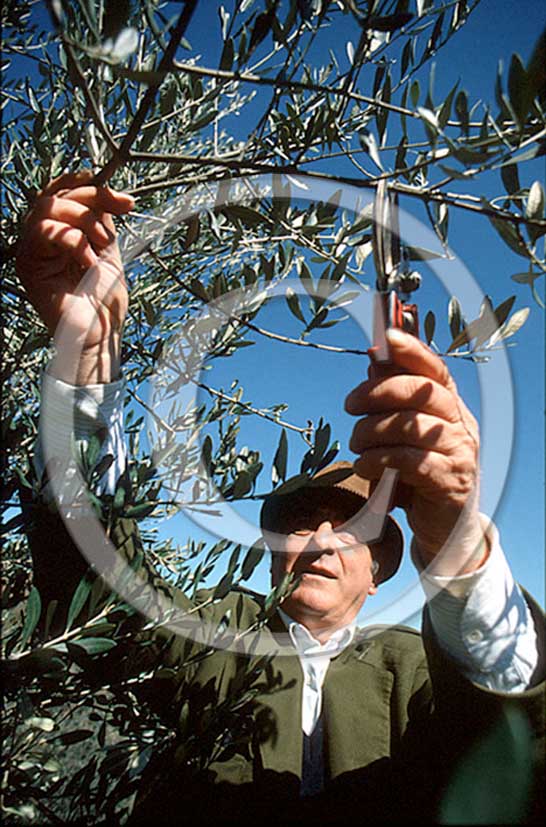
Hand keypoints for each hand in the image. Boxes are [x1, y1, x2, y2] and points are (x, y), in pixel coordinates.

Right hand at [16, 170, 133, 383]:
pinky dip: (73, 239)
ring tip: (102, 242)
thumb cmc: (103, 302)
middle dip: (91, 198)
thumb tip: (108, 194)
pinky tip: (88, 260)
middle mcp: (43, 238)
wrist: (99, 335)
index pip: (61, 193)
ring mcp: (33, 250)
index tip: (113, 188)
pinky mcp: (28, 264)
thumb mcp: (108, 251)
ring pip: (48, 208)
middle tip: (119, 211)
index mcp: (61, 232)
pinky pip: (44, 232)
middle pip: (55, 195)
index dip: (83, 183)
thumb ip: (103, 222)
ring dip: (83, 218)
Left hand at [345, 328, 486, 574]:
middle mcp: (460, 424)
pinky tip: (365, 467)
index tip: (387, 336)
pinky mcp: (449, 481)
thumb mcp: (406, 433)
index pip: (435, 370)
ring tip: (355, 444)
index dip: (413, 350)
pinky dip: (380, 461)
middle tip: (349, 405)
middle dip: (377, 392)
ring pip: (411, 426)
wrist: (445, 526)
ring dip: (371, 432)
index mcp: (450, 405)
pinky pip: (411, 461)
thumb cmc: (419, 472)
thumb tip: (376, 357)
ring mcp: (459, 453)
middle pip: (420, 392)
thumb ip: (393, 398)